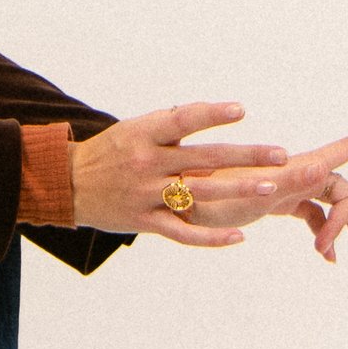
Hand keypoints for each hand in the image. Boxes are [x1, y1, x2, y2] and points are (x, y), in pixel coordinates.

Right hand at [70, 104, 347, 253]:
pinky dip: (211, 237)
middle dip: (246, 156)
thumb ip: (170, 125)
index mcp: (144, 135)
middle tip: (281, 155)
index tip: (241, 110)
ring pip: (200, 194)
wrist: (66, 184)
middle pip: (203, 158)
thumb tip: (211, 113)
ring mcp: (147, 195)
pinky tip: (239, 237)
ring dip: (238, 191)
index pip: (182, 120)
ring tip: (271, 189)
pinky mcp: (145, 222)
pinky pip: (183, 232)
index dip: (212, 115)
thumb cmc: (109, 152)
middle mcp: (147, 164)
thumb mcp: (133, 129)